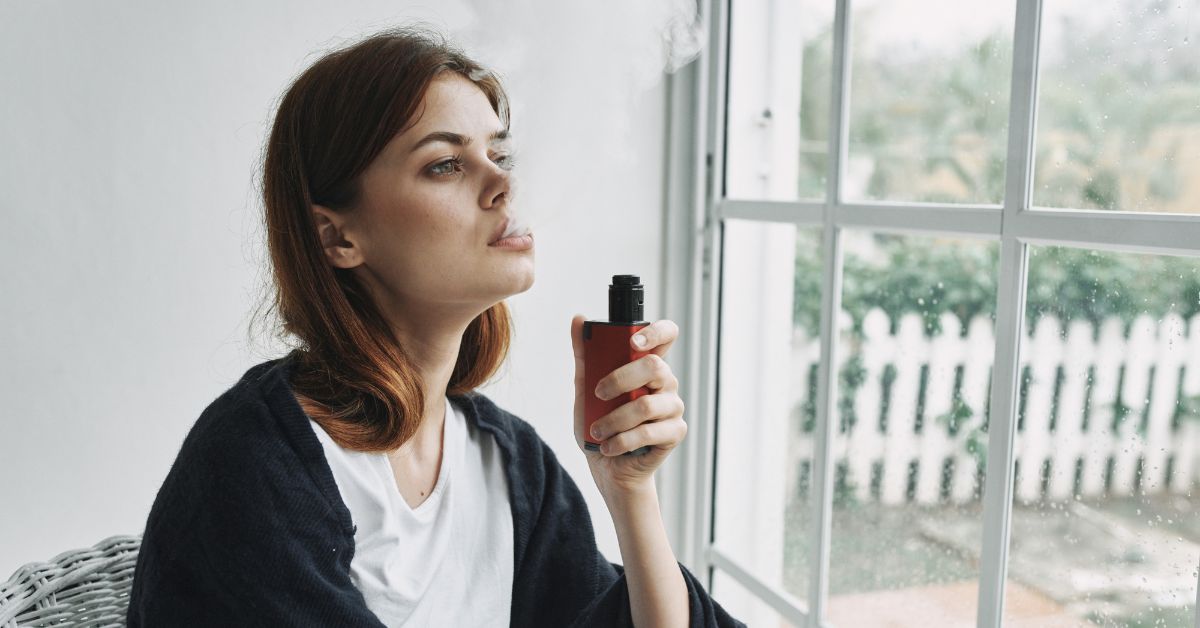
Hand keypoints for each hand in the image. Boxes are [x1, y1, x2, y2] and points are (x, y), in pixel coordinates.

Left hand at [569, 315, 687, 496]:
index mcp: (647, 365)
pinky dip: (622, 441)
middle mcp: (666, 382)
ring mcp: (672, 407)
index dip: (655, 332)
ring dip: (614, 419)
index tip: (632, 342)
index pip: (666, 334)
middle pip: (654, 366)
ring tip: (597, 431)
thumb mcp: (585, 388)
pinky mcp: (674, 433)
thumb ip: (585, 355)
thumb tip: (578, 320)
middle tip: (598, 393)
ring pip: (646, 404)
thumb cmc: (600, 424)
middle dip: (620, 379)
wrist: (608, 467)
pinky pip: (648, 432)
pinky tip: (608, 446)